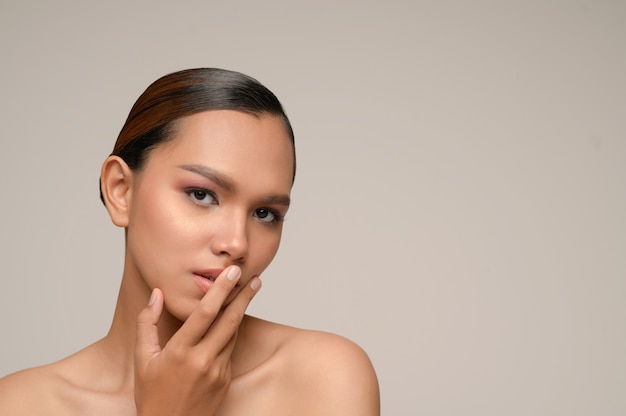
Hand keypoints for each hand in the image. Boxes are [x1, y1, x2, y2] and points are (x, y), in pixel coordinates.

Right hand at [134, 266, 260, 415]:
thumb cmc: (152, 395)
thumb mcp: (142, 359)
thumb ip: (147, 324)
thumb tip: (157, 294)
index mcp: (180, 352)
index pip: (206, 312)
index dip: (221, 289)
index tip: (232, 273)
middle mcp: (203, 360)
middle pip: (230, 320)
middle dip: (244, 296)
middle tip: (254, 277)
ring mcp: (217, 371)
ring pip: (233, 334)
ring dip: (241, 312)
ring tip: (247, 292)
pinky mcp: (225, 380)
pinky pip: (230, 350)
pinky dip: (231, 333)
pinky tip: (231, 321)